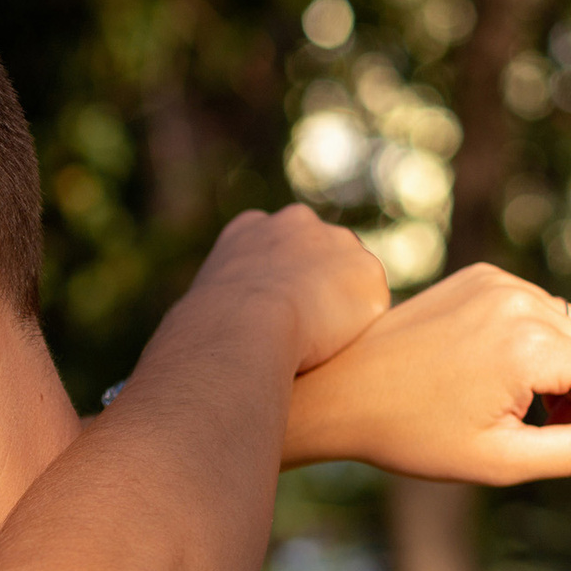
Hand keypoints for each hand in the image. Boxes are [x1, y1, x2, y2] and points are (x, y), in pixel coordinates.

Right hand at [175, 205, 390, 373]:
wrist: (243, 324)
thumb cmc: (208, 331)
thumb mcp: (198, 310)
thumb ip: (219, 309)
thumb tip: (202, 335)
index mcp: (247, 228)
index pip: (272, 249)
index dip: (273, 284)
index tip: (269, 315)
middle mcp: (293, 222)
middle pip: (316, 253)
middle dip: (314, 286)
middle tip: (303, 329)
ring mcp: (332, 241)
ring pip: (346, 278)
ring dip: (339, 307)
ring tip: (321, 344)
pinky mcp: (366, 271)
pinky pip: (371, 306)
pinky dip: (359, 329)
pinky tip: (340, 348)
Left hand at [284, 263, 570, 483]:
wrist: (339, 388)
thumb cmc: (413, 435)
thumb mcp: (503, 458)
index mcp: (530, 347)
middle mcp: (522, 301)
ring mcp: (502, 282)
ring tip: (545, 422)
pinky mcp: (484, 277)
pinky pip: (543, 314)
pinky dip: (547, 348)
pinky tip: (517, 387)